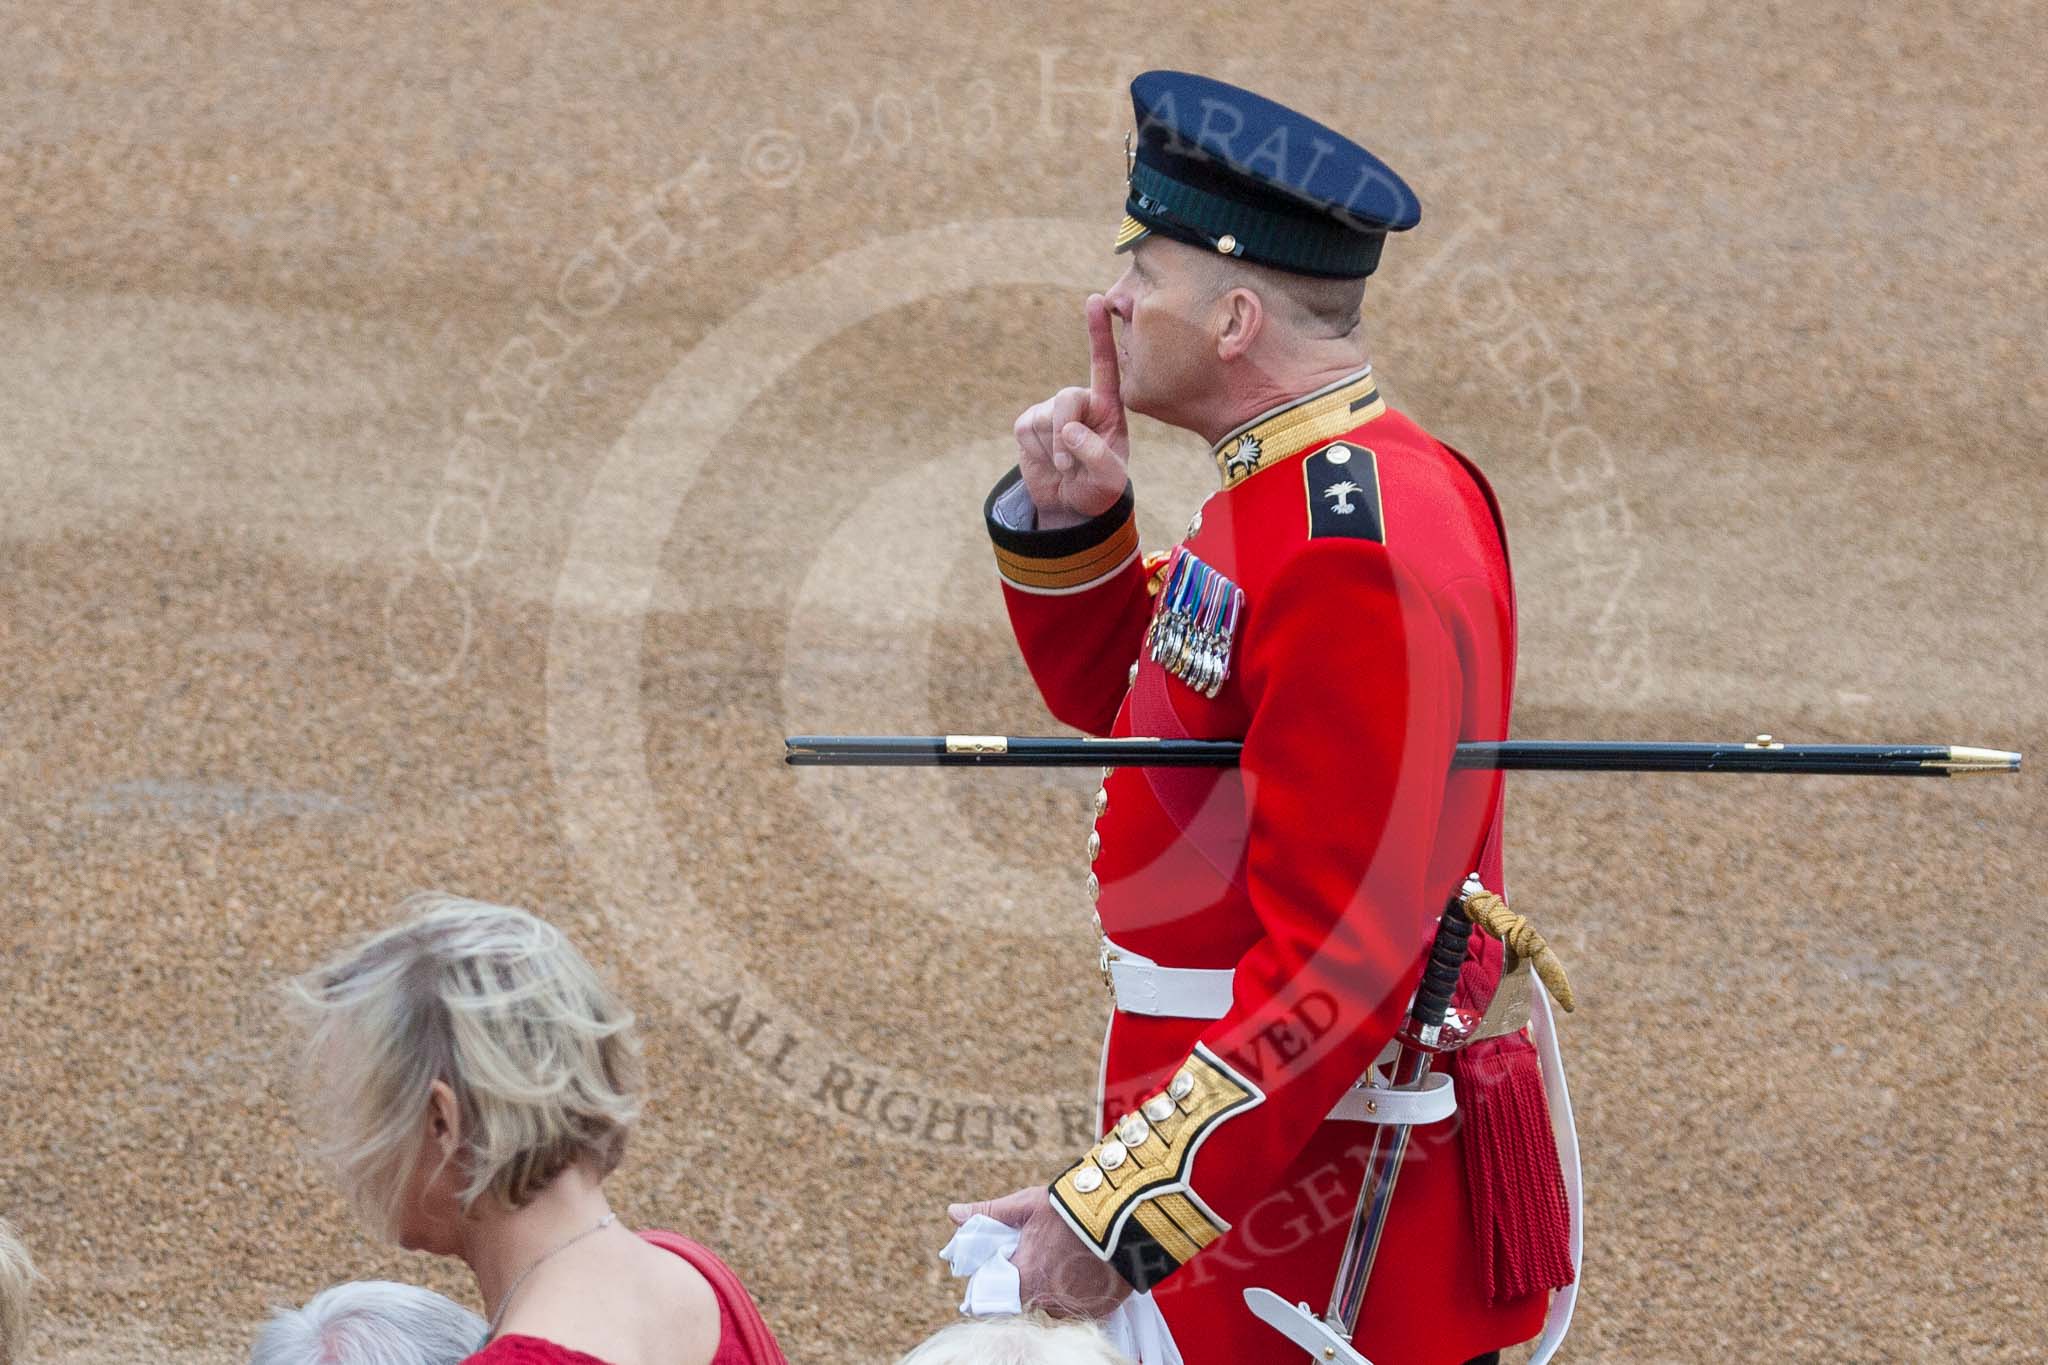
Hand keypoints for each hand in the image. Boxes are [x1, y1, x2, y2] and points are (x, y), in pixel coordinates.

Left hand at [949, 1186, 1132, 1318]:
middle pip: (1024, 1302)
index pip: (994, 1297)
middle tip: (1035, 1258)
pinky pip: (1078, 1308)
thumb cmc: (1071, 1210)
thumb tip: (953, 1213)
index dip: (993, 1284)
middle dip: (1025, 1284)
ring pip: (1051, 1307)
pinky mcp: (1099, 1309)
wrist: (1124, 1217)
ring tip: (1060, 1262)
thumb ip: (988, 1214)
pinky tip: (1081, 1272)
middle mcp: (1047, 1301)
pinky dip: (1076, 1294)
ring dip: (1050, 1291)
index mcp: (1024, 1279)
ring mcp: (1075, 1308)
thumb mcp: (1025, 1206)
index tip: (996, 1272)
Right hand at [1012, 293, 1130, 527]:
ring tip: (1066, 469)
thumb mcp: (1109, 480)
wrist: (1070, 504)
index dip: (1099, 332)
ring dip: (1054, 452)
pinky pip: (1029, 432)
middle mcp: (1081, 401)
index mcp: (1108, 406)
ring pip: (1047, 420)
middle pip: (1066, 398)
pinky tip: (1048, 462)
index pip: (1104, 365)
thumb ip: (1097, 456)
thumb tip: (1070, 430)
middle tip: (1069, 465)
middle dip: (1065, 433)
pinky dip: (1038, 453)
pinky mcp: (1029, 423)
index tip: (1097, 300)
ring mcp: (1052, 410)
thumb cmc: (1099, 488)